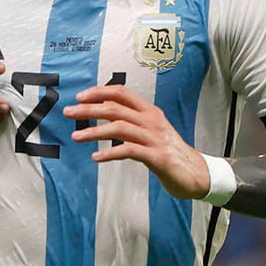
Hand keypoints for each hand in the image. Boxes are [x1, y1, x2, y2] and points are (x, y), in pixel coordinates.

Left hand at [63, 85, 210, 198]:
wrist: (196, 173)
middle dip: (88, 110)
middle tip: (69, 113)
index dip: (99, 92)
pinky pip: (129, 151)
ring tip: (76, 136)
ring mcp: (155, 138)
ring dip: (94, 131)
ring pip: (119, 128)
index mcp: (149, 111)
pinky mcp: (157, 156)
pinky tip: (96, 157)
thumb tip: (103, 111)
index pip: (121, 93)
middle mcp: (151, 121)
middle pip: (115, 109)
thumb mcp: (150, 130)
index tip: (80, 97)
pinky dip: (110, 153)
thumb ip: (130, 121)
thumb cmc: (169, 151)